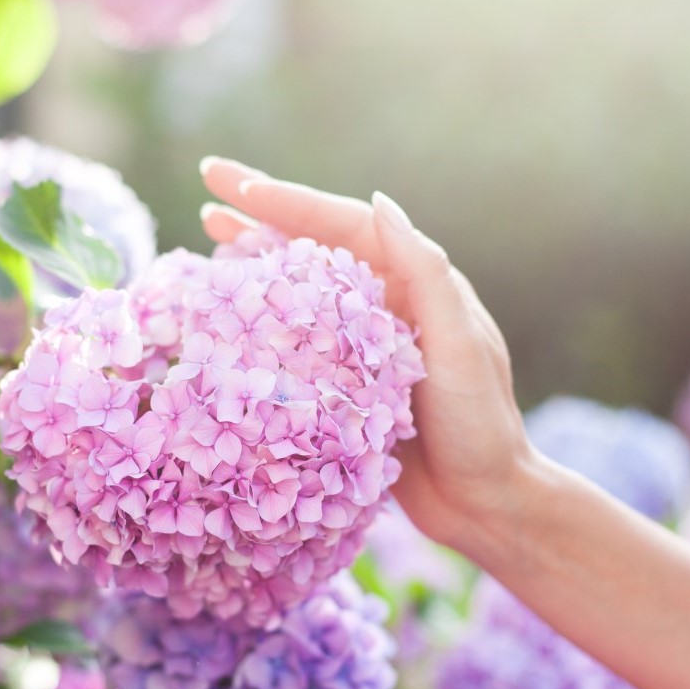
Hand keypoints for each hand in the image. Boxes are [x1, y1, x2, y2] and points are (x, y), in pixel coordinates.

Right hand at [199, 157, 538, 562]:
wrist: (483, 503)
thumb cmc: (480, 425)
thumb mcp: (460, 346)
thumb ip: (426, 275)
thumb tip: (380, 202)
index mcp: (417, 285)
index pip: (345, 226)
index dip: (289, 202)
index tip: (236, 185)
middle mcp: (387, 306)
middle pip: (316, 248)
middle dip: (262, 216)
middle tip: (206, 186)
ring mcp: (364, 346)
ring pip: (302, 290)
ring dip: (258, 261)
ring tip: (208, 237)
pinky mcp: (347, 385)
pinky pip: (297, 342)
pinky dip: (264, 323)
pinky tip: (231, 318)